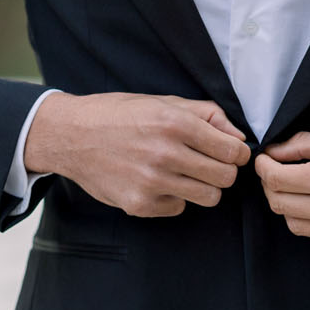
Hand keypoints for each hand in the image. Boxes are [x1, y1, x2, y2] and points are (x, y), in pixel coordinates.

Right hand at [25, 92, 250, 217]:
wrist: (71, 135)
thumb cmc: (119, 115)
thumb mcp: (163, 102)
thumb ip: (206, 114)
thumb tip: (238, 137)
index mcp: (175, 124)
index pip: (232, 152)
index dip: (237, 154)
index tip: (231, 154)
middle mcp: (165, 154)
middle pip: (225, 177)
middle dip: (223, 171)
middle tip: (208, 164)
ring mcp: (152, 183)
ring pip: (208, 197)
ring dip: (202, 186)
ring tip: (185, 173)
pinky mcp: (140, 204)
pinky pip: (179, 207)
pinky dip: (174, 197)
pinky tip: (157, 181)